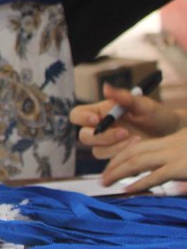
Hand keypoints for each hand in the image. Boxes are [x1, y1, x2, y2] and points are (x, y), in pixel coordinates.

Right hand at [70, 83, 185, 159]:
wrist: (172, 134)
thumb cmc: (157, 115)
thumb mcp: (143, 104)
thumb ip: (124, 97)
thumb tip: (105, 87)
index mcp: (100, 112)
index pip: (77, 115)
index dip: (82, 118)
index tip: (97, 119)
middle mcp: (100, 129)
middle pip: (84, 136)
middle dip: (102, 136)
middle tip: (124, 133)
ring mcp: (108, 145)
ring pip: (97, 151)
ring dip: (115, 147)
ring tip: (138, 140)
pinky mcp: (117, 158)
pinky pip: (111, 162)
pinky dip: (123, 156)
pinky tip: (138, 148)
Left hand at [100, 127, 186, 191]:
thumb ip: (177, 157)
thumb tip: (164, 169)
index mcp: (173, 140)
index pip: (140, 146)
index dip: (122, 156)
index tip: (113, 167)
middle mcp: (171, 145)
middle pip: (133, 151)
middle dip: (114, 164)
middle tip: (103, 177)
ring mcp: (176, 155)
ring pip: (137, 162)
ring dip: (118, 172)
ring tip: (106, 183)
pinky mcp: (183, 167)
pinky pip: (156, 175)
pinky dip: (140, 183)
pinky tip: (128, 190)